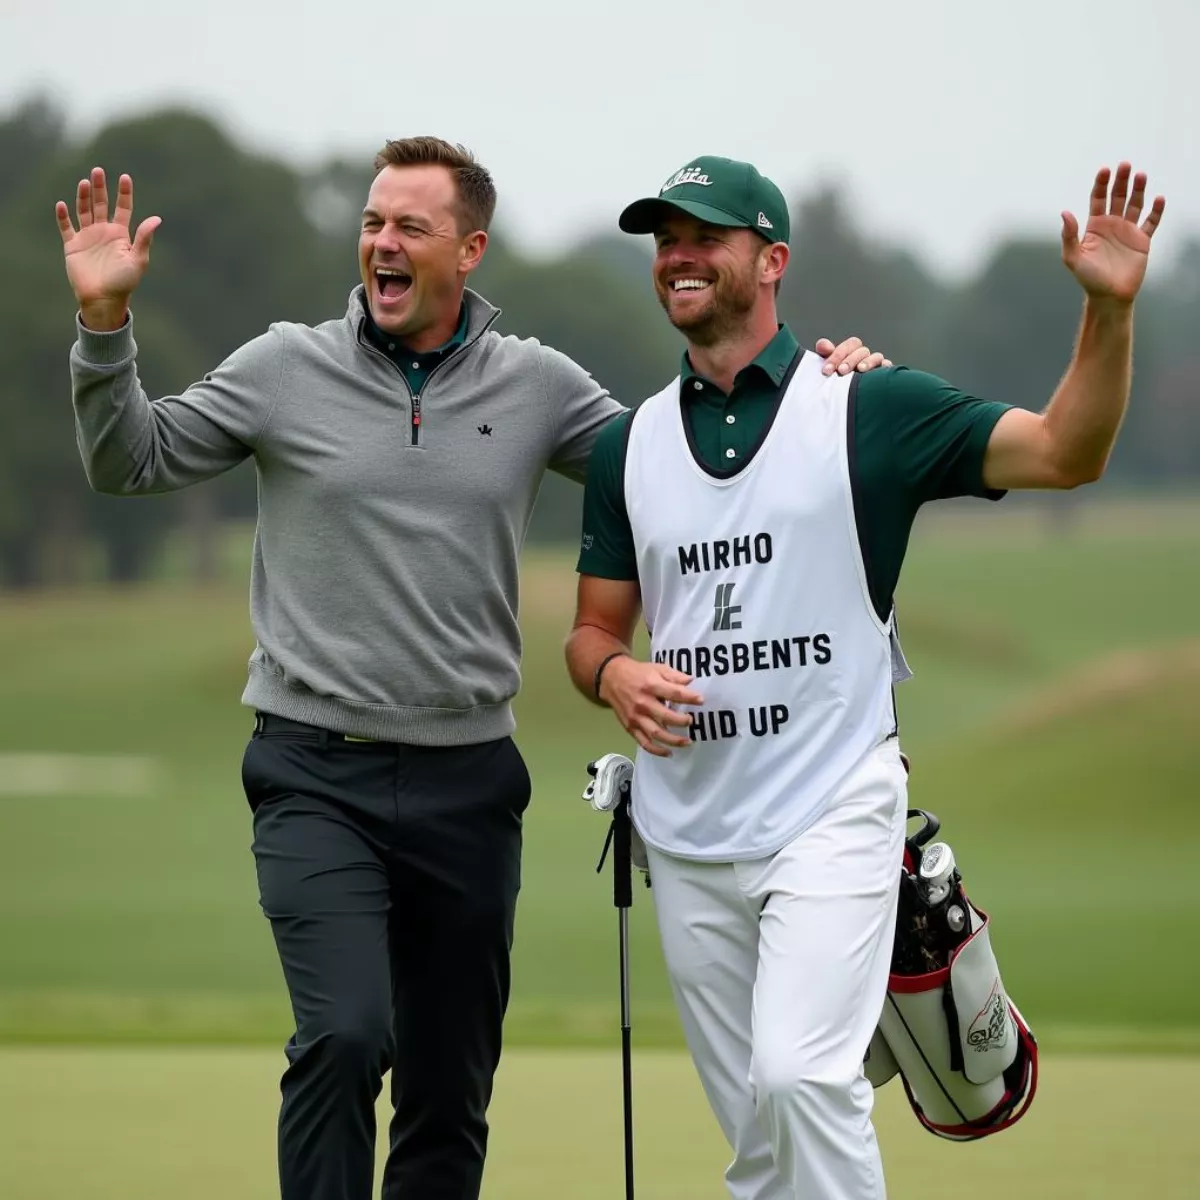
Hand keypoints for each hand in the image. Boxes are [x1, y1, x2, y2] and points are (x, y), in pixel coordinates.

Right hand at [55, 168, 160, 330]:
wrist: (103, 299)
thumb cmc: (124, 282)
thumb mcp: (138, 260)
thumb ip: (144, 238)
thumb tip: (157, 218)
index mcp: (121, 235)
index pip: (123, 208)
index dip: (124, 193)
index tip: (125, 177)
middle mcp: (104, 233)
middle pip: (101, 204)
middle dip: (100, 188)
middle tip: (98, 170)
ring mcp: (88, 238)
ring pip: (84, 211)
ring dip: (83, 196)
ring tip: (84, 182)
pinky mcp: (73, 246)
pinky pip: (66, 227)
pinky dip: (63, 216)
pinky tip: (62, 205)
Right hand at [599, 656, 702, 757]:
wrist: (611, 678)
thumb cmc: (638, 673)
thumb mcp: (657, 668)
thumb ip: (674, 676)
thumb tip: (691, 681)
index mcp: (651, 685)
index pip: (674, 693)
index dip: (689, 698)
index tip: (701, 700)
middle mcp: (643, 703)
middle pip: (665, 716)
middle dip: (681, 721)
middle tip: (692, 721)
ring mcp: (636, 717)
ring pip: (656, 733)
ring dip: (673, 740)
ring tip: (687, 741)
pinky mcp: (630, 727)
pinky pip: (644, 742)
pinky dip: (656, 750)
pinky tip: (669, 753)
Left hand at [816, 336, 891, 376]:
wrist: (842, 402)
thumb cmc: (835, 382)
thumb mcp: (828, 369)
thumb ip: (825, 355)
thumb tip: (823, 346)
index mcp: (851, 352)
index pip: (848, 345)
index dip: (837, 355)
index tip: (826, 369)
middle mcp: (864, 357)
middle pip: (861, 351)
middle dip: (850, 360)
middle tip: (840, 371)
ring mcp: (875, 365)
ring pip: (876, 357)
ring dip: (868, 361)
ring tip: (860, 369)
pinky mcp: (884, 375)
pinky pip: (887, 367)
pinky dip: (885, 367)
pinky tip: (879, 372)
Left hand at [1061, 163, 1164, 305]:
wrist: (1109, 296)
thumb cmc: (1089, 278)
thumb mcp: (1073, 258)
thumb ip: (1069, 236)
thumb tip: (1065, 212)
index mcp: (1094, 226)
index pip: (1097, 199)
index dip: (1101, 184)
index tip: (1104, 170)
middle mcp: (1112, 225)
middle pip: (1117, 197)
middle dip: (1121, 181)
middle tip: (1125, 165)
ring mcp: (1128, 231)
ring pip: (1135, 204)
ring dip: (1138, 190)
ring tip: (1141, 175)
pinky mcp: (1142, 240)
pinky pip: (1151, 222)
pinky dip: (1156, 211)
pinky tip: (1158, 199)